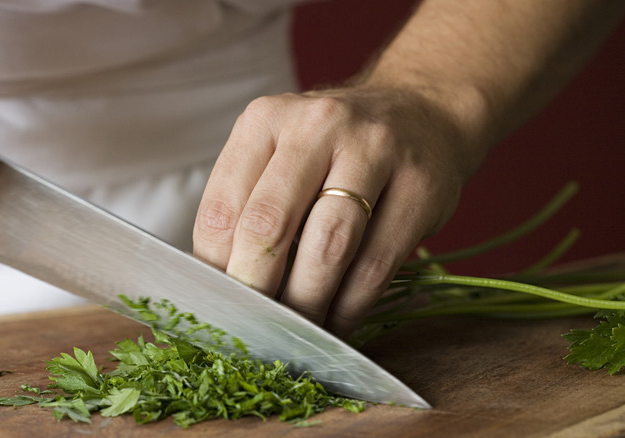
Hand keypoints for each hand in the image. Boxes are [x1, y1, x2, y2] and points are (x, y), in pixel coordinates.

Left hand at [193, 86, 484, 337]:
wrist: (421, 112)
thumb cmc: (334, 147)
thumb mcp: (280, 153)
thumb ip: (247, 204)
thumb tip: (221, 284)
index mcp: (265, 119)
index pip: (221, 208)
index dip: (215, 269)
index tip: (221, 305)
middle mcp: (317, 126)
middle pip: (269, 226)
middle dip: (256, 290)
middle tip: (253, 328)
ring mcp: (374, 152)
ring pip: (327, 249)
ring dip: (306, 304)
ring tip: (295, 332)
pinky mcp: (420, 188)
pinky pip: (376, 265)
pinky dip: (349, 307)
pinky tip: (336, 322)